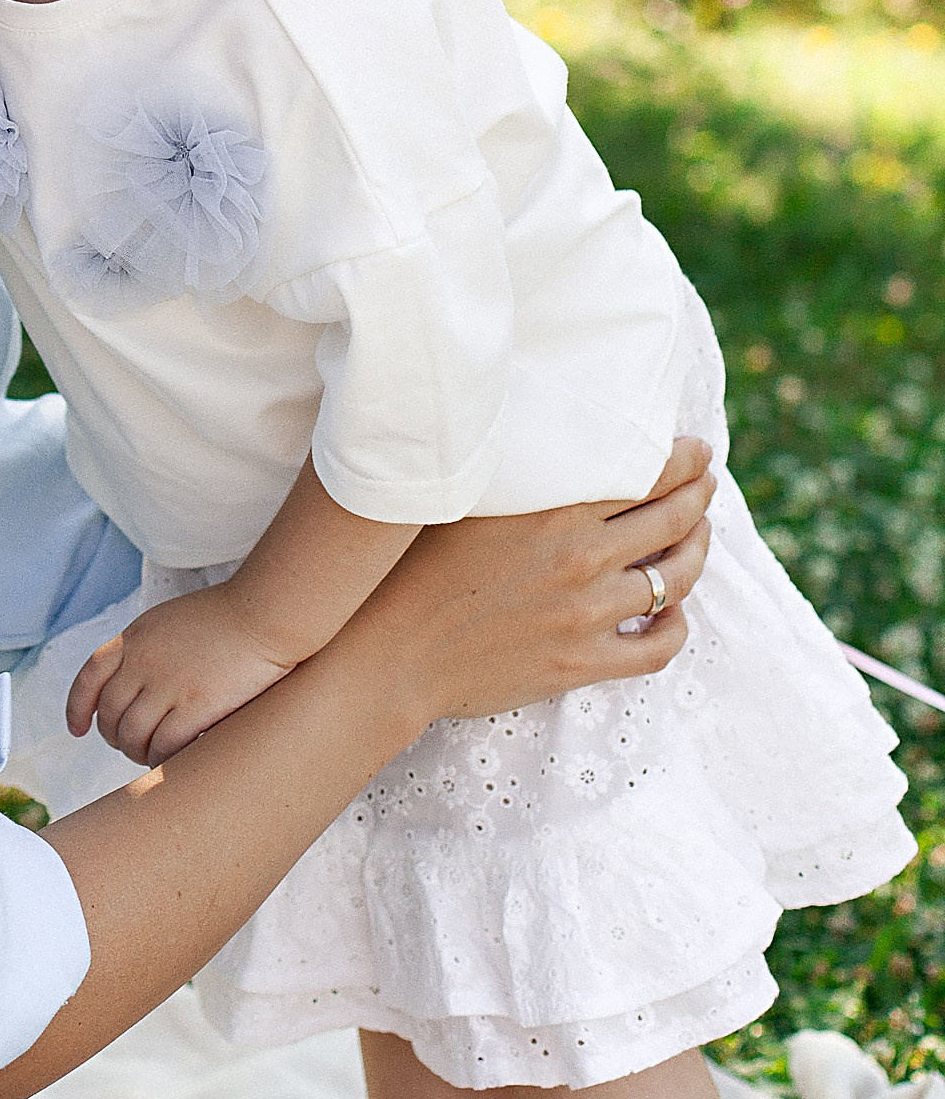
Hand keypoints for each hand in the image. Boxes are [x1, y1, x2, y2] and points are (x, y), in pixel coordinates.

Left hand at [65, 584, 294, 766]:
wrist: (265, 614)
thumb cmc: (229, 617)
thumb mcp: (171, 620)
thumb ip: (148, 648)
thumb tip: (136, 681)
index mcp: (136, 637)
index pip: (90, 675)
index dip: (77, 706)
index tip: (78, 729)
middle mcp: (143, 660)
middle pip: (109, 712)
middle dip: (114, 736)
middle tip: (131, 746)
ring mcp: (168, 684)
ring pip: (132, 735)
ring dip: (137, 752)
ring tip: (151, 756)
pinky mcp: (196, 706)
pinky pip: (163, 746)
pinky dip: (162, 759)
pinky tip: (172, 761)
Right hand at [358, 435, 715, 726]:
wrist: (389, 653)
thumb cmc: (409, 566)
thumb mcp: (462, 499)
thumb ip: (515, 472)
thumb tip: (545, 436)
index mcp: (553, 510)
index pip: (645, 473)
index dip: (683, 458)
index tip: (697, 449)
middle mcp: (581, 558)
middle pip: (672, 518)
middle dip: (699, 496)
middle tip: (708, 482)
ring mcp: (587, 614)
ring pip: (676, 578)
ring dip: (696, 553)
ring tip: (699, 537)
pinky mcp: (583, 662)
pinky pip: (659, 647)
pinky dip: (677, 627)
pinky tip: (673, 613)